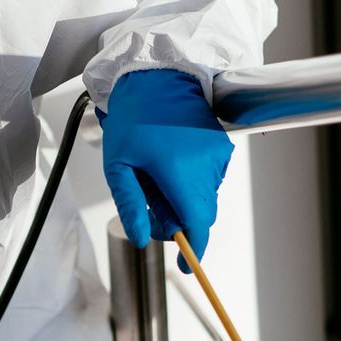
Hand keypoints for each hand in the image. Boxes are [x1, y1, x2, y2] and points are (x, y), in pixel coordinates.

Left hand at [100, 68, 234, 268]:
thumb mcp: (119, 165)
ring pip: (204, 198)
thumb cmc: (133, 116)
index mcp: (179, 170)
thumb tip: (141, 239)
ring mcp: (217, 155)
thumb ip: (130, 205)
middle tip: (150, 208)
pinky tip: (171, 166)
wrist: (157, 76)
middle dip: (178, 222)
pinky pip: (209, 180)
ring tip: (156, 178)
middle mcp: (205, 165)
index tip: (184, 264)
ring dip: (183, 201)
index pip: (197, 223)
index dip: (192, 248)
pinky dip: (191, 184)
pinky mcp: (221, 147)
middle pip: (201, 215)